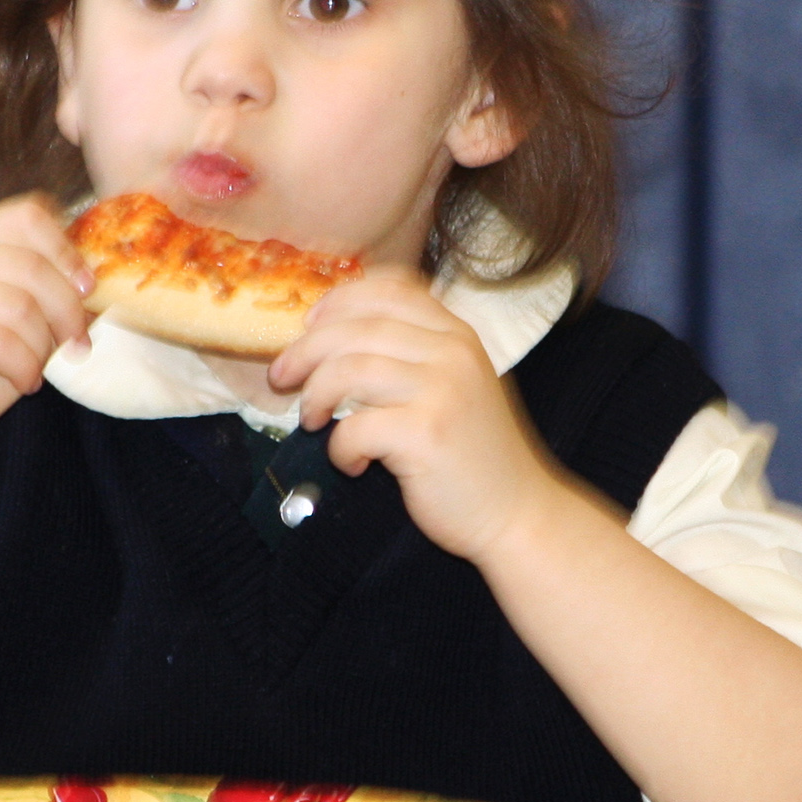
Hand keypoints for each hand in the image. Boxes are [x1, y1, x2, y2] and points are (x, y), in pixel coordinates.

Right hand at [0, 193, 93, 469]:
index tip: (87, 289)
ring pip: (19, 305)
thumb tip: (102, 278)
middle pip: (31, 263)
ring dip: (43, 345)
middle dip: (67, 309)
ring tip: (38, 366)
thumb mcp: (25, 317)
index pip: (29, 214)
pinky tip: (23, 380)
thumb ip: (52, 288)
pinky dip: (24, 366)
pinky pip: (0, 341)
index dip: (67, 252)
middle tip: (74, 342)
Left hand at [267, 267, 555, 562]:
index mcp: (457, 332)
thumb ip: (412, 352)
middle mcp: (452, 351)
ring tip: (314, 420)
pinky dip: (340, 447)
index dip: (340, 301)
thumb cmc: (473, 452)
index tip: (311, 324)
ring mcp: (442, 390)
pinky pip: (355, 427)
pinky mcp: (427, 434)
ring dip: (316, 396)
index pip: (389, 289)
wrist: (518, 512)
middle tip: (283, 377)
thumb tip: (328, 334)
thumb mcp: (455, 383)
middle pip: (355, 327)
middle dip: (305, 351)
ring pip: (347, 370)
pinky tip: (353, 463)